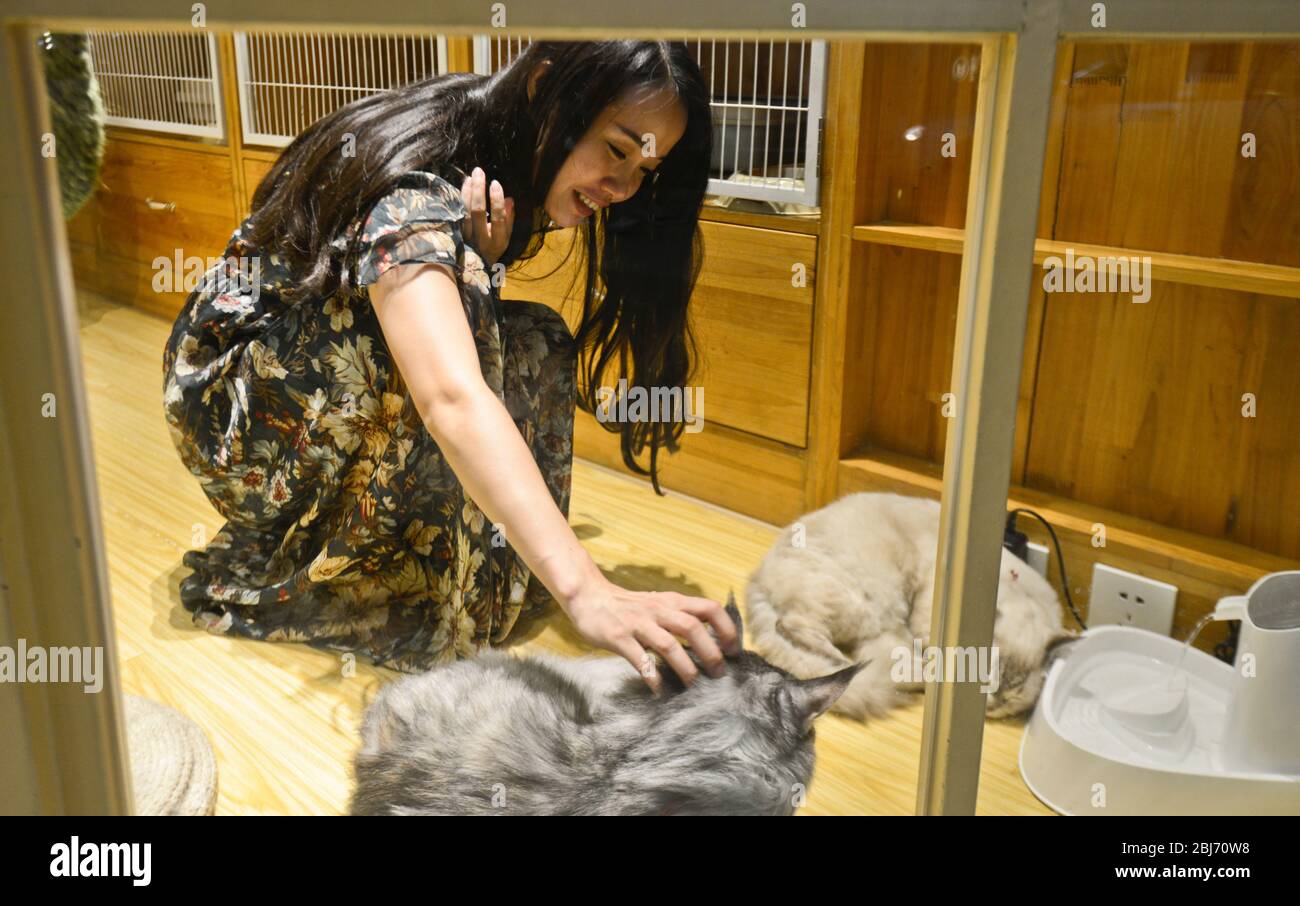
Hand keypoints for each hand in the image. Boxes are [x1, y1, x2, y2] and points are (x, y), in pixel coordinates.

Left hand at [459, 166, 513, 268]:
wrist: (475, 267)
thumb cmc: (494, 247)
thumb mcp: (506, 237)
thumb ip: (509, 219)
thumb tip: (509, 199)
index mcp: (497, 241)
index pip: (497, 218)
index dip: (496, 201)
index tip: (495, 183)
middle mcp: (480, 239)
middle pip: (477, 211)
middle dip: (478, 190)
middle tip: (479, 172)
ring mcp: (466, 236)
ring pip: (465, 210)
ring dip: (468, 191)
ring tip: (472, 176)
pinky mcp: (457, 232)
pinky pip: (457, 212)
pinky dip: (461, 197)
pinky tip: (465, 184)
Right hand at [562, 577, 741, 695]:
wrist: (590, 597)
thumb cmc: (629, 606)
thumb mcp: (660, 604)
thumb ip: (681, 617)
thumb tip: (710, 641)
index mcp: (673, 602)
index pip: (710, 608)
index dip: (727, 629)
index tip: (733, 651)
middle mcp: (659, 611)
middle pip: (693, 627)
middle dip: (710, 652)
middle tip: (718, 673)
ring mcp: (639, 624)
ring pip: (669, 645)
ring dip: (686, 667)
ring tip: (694, 685)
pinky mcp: (620, 638)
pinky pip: (640, 660)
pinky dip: (653, 677)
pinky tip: (660, 690)